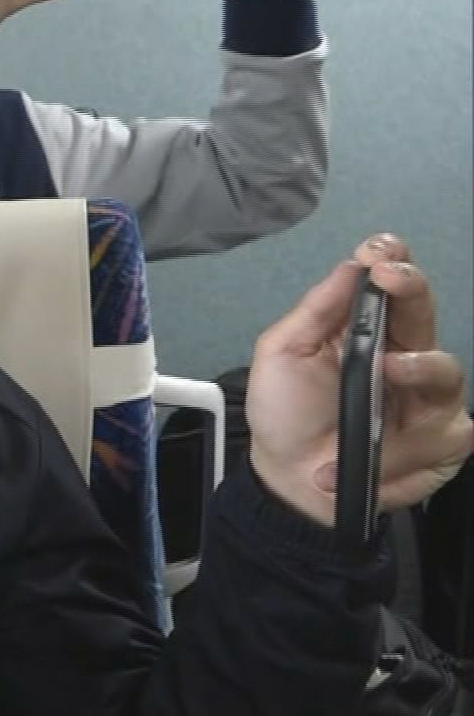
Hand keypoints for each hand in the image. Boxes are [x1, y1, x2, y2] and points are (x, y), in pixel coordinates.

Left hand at [247, 234, 472, 527]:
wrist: (290, 480)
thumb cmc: (286, 413)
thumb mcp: (282, 355)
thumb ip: (315, 311)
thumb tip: (350, 265)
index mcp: (368, 331)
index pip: (391, 288)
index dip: (393, 261)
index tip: (380, 249)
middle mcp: (407, 357)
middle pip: (426, 315)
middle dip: (412, 290)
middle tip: (391, 278)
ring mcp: (430, 400)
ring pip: (447, 372)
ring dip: (415, 371)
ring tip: (385, 373)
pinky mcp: (443, 443)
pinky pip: (441, 434)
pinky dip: (401, 449)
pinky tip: (371, 458)